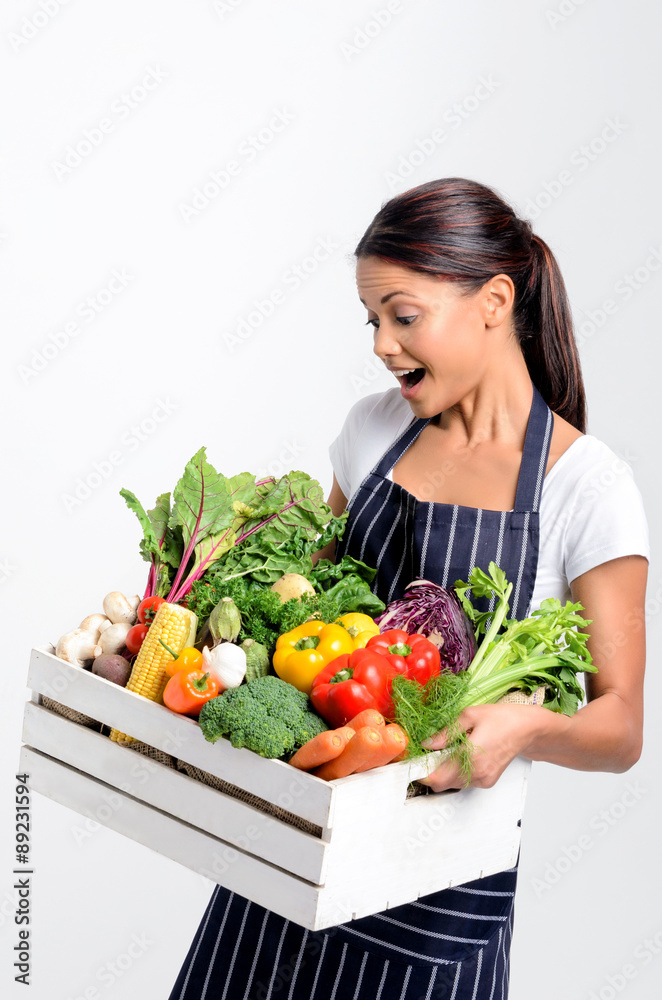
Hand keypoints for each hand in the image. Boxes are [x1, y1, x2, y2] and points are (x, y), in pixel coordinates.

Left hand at [416, 703, 543, 791]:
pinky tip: (461, 755)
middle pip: (442, 784)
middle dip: (430, 772)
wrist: (527, 729)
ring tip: (446, 751)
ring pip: (453, 784)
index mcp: (471, 756)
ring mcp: (484, 779)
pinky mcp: (488, 781)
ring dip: (444, 772)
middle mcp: (478, 773)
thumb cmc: (501, 718)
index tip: (412, 764)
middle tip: (427, 755)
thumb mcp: (470, 715)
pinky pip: (465, 782)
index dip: (421, 774)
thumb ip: (446, 732)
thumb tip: (427, 744)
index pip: (437, 777)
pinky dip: (457, 773)